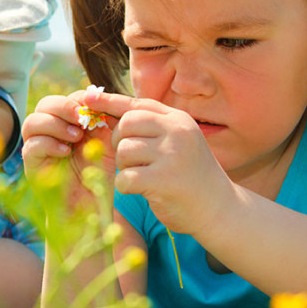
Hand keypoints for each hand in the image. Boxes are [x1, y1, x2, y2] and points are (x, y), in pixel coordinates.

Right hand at [21, 89, 116, 209]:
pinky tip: (66, 152)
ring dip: (54, 124)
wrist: (90, 208)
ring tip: (75, 137)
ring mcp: (37, 148)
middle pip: (45, 104)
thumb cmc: (99, 176)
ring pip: (32, 122)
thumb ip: (106, 121)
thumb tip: (100, 97)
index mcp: (67, 124)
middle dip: (64, 107)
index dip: (79, 99)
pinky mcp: (31, 165)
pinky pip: (31, 146)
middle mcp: (49, 133)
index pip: (66, 99)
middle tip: (82, 119)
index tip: (96, 108)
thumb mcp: (108, 144)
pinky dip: (49, 144)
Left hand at [84, 91, 234, 235]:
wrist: (220, 210)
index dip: (109, 101)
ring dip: (125, 167)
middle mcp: (176, 132)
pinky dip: (126, 187)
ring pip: (124, 152)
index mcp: (178, 120)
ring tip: (143, 176)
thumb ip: (152, 127)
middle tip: (131, 160)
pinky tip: (142, 191)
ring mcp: (171, 154)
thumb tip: (108, 111)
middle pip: (126, 125)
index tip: (87, 98)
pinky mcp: (163, 180)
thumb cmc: (191, 176)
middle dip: (119, 143)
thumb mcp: (178, 142)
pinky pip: (125, 178)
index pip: (137, 105)